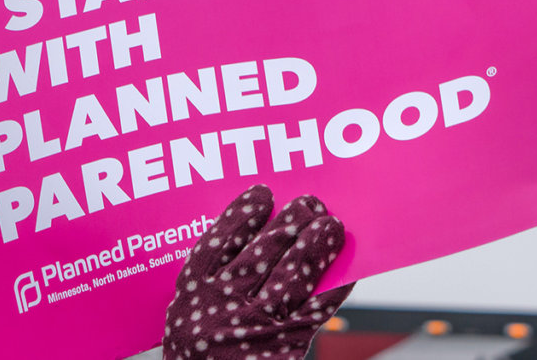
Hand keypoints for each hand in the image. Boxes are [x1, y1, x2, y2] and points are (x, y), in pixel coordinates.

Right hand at [162, 185, 353, 359]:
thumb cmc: (204, 349)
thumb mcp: (191, 311)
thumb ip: (216, 275)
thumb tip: (261, 231)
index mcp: (195, 291)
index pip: (220, 241)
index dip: (242, 214)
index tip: (262, 192)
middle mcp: (225, 303)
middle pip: (264, 250)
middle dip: (292, 221)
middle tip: (310, 203)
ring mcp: (257, 323)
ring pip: (293, 273)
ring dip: (317, 245)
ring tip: (332, 225)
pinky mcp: (286, 343)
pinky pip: (317, 307)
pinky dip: (334, 285)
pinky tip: (346, 269)